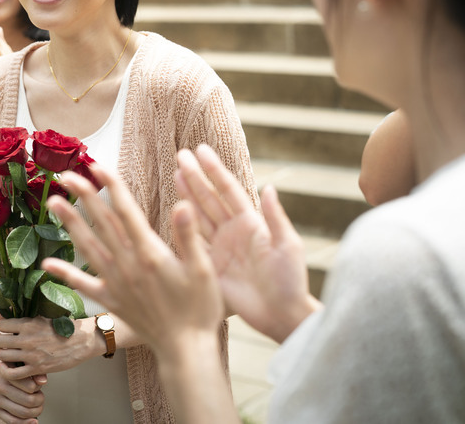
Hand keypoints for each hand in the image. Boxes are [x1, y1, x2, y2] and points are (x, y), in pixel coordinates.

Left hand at [0, 315, 97, 378]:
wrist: (81, 341)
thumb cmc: (62, 326)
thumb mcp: (41, 315)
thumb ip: (18, 315)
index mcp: (28, 323)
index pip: (1, 325)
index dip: (2, 328)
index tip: (6, 331)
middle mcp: (27, 339)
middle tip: (3, 343)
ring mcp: (31, 355)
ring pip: (2, 356)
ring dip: (1, 355)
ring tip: (5, 354)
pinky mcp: (37, 369)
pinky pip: (13, 374)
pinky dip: (7, 372)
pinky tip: (8, 367)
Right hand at [0, 359, 45, 423]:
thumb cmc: (15, 366)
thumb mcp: (25, 364)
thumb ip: (35, 371)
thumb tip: (43, 382)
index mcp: (5, 372)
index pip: (30, 387)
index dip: (38, 388)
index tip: (38, 386)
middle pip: (28, 401)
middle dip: (39, 401)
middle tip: (40, 397)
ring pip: (22, 412)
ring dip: (35, 411)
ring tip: (38, 406)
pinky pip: (12, 421)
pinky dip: (26, 423)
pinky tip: (34, 421)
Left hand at [41, 165, 224, 357]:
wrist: (186, 351)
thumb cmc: (200, 310)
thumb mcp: (203, 270)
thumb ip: (190, 235)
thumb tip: (182, 203)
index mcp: (150, 253)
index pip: (127, 211)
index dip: (112, 186)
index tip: (98, 166)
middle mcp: (128, 265)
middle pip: (103, 223)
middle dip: (84, 196)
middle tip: (67, 174)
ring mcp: (116, 283)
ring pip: (88, 247)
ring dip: (70, 224)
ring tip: (53, 203)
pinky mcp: (111, 301)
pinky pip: (83, 285)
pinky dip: (65, 274)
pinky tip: (46, 263)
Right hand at [174, 145, 318, 342]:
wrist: (282, 315)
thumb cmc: (291, 281)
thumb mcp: (288, 246)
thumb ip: (275, 217)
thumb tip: (270, 187)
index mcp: (251, 223)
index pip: (229, 190)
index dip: (214, 170)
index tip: (201, 150)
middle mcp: (233, 232)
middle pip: (210, 199)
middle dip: (196, 177)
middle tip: (180, 156)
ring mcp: (220, 249)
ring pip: (199, 216)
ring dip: (187, 196)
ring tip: (175, 174)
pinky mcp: (211, 267)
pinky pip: (193, 243)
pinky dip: (182, 228)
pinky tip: (173, 212)